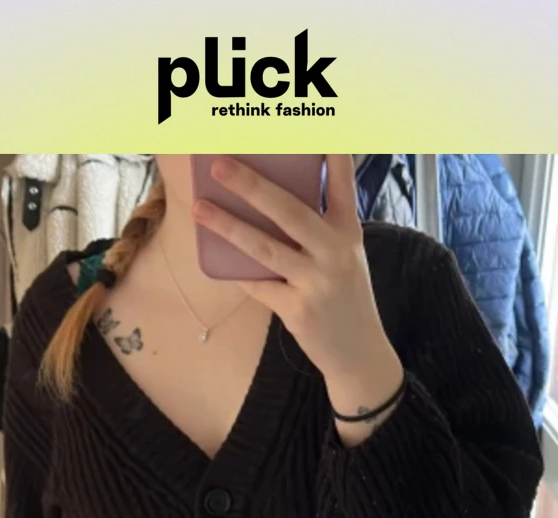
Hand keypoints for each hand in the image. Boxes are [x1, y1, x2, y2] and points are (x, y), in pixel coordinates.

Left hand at [191, 155, 403, 405]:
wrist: (359, 354)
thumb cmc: (344, 299)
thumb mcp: (343, 258)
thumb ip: (316, 231)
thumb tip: (265, 204)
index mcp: (347, 232)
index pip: (340, 182)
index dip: (328, 151)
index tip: (311, 123)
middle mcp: (335, 252)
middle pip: (289, 211)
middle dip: (251, 185)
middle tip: (219, 165)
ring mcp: (317, 282)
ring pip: (265, 248)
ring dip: (228, 227)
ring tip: (199, 208)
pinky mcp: (299, 310)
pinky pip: (258, 286)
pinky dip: (237, 274)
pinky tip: (217, 262)